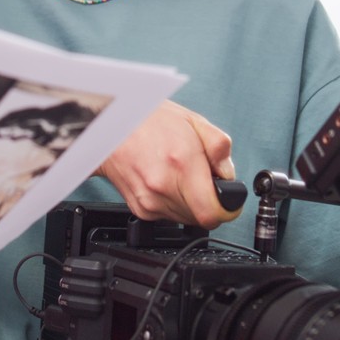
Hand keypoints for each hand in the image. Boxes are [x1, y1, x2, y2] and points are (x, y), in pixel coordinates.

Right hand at [96, 101, 235, 228]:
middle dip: (208, 201)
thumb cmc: (150, 122)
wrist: (111, 128)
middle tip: (201, 179)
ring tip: (180, 176)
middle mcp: (163, 187)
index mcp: (182, 164)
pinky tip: (167, 181)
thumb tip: (228, 173)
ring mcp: (150, 201)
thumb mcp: (193, 121)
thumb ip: (219, 146)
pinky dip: (173, 203)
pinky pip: (168, 216)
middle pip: (202, 218)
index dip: (226, 209)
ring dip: (190, 203)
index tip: (227, 200)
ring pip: (186, 219)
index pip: (212, 213)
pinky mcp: (140, 209)